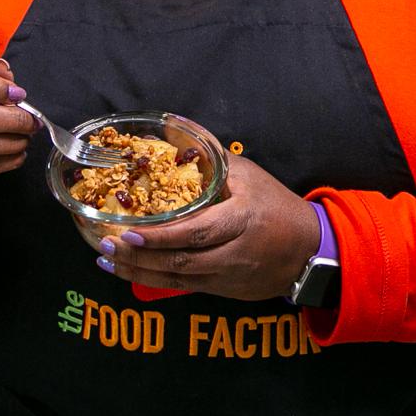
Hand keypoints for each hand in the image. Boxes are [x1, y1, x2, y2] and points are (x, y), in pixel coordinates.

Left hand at [96, 156, 320, 301]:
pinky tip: (132, 274)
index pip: (195, 233)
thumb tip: (176, 124)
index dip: (160, 237)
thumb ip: (212, 156)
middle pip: (180, 262)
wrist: (309, 250)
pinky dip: (155, 282)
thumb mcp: (250, 175)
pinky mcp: (224, 290)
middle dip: (139, 257)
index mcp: (240, 221)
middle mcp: (232, 254)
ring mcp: (228, 277)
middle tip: (106, 247)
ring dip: (140, 273)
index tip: (129, 232)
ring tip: (108, 263)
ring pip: (178, 280)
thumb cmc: (277, 206)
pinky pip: (186, 288)